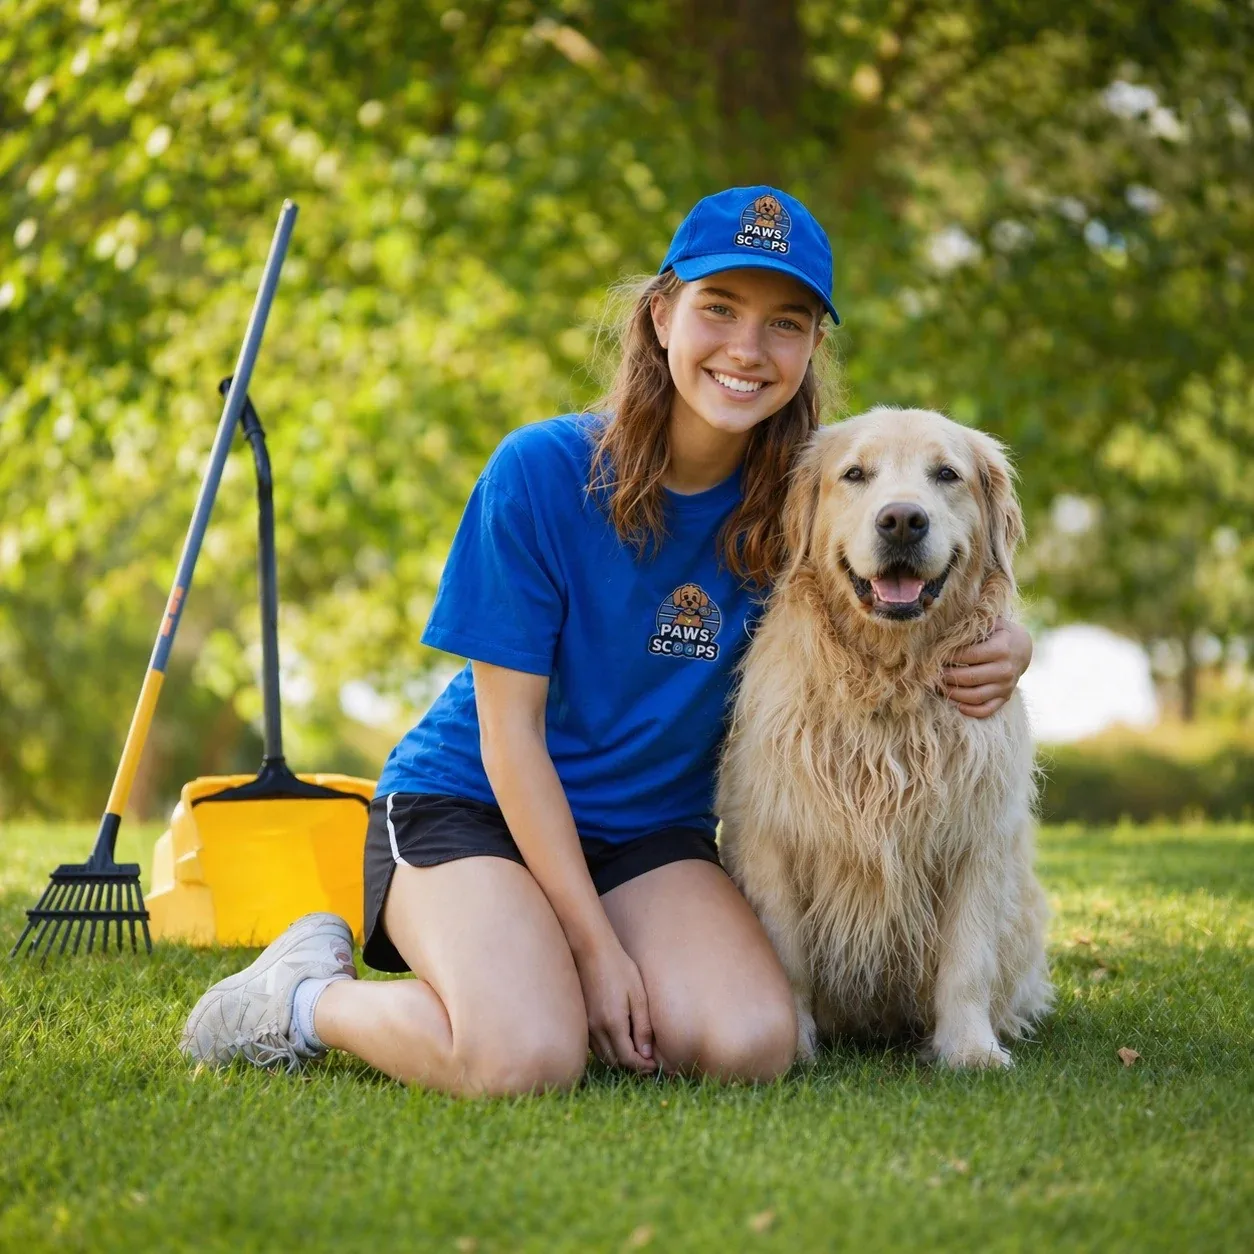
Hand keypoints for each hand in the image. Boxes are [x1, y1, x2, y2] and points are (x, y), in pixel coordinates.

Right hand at [575, 938, 655, 1072]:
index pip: (628, 1058)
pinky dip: (607, 1049)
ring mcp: (587, 1025)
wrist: (592, 950)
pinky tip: (618, 1039)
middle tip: (646, 1061)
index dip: (642, 1066)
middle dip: (631, 1065)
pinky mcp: (582, 1019)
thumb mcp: (638, 995)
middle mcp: (597, 1029)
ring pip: (603, 1056)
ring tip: (634, 1050)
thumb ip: (643, 1027)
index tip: (653, 1064)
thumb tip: (646, 1054)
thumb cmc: (620, 968)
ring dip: (619, 1058)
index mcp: (613, 1023)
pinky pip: (594, 1045)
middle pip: (614, 1061)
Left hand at [943, 616, 1032, 718]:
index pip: (968, 655)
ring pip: (975, 696)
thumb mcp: (991, 623)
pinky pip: (986, 710)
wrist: (1023, 649)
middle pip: (969, 678)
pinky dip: (970, 711)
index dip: (948, 656)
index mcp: (1000, 649)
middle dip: (946, 676)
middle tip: (931, 673)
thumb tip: (945, 627)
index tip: (933, 655)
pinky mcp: (1005, 698)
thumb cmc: (999, 633)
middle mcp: (1005, 670)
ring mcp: (1006, 686)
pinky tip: (956, 704)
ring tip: (939, 686)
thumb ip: (973, 627)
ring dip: (953, 694)